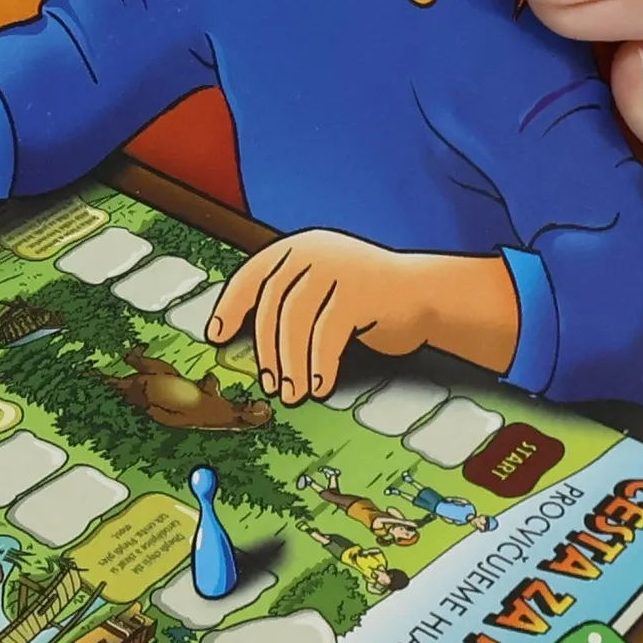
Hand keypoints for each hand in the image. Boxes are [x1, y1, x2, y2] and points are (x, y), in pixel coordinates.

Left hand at [207, 234, 521, 402]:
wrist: (424, 297)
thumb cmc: (366, 303)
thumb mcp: (319, 294)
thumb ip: (286, 304)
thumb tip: (241, 343)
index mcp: (299, 248)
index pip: (253, 275)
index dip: (230, 307)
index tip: (217, 337)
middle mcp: (316, 250)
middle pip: (273, 304)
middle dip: (266, 351)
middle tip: (268, 384)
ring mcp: (339, 266)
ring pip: (297, 321)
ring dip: (290, 364)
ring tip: (292, 393)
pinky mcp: (361, 289)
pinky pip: (328, 334)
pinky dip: (320, 364)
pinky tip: (319, 386)